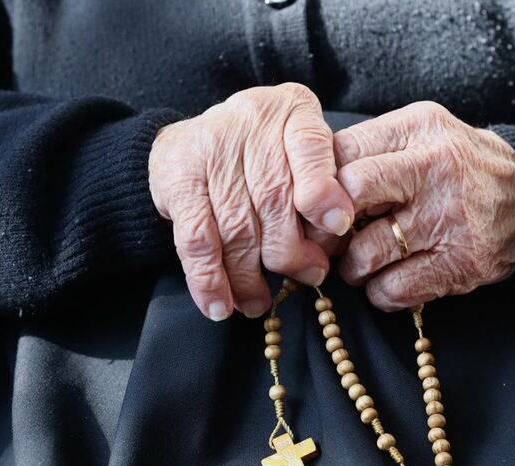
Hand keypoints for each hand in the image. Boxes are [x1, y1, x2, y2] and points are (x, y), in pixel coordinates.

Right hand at [148, 83, 353, 320]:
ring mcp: (210, 147)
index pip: (310, 146)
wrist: (192, 142)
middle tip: (308, 278)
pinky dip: (209, 279)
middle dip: (292, 251)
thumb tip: (336, 234)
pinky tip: (220, 305)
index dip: (323, 190)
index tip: (338, 227)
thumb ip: (325, 184)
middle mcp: (251, 121)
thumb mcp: (304, 154)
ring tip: (259, 303)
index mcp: (292, 111)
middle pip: (275, 197)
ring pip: (237, 226)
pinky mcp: (176, 178)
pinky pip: (197, 239)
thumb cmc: (266, 157)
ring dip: (250, 276)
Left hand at [334, 101, 514, 310]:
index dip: (317, 187)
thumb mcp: (421, 134)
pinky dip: (381, 293)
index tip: (317, 207)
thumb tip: (308, 184)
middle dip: (327, 227)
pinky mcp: (461, 262)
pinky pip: (394, 288)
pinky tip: (388, 282)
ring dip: (353, 268)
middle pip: (349, 195)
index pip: (340, 153)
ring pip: (365, 252)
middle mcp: (433, 168)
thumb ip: (371, 150)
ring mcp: (448, 217)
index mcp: (417, 128)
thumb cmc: (458, 167)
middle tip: (329, 240)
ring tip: (363, 263)